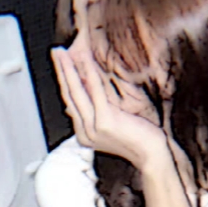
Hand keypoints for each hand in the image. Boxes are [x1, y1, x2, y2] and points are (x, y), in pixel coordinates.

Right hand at [52, 46, 166, 170]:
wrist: (152, 154)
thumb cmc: (138, 137)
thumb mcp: (111, 123)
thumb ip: (96, 110)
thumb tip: (81, 92)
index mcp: (84, 133)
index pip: (71, 102)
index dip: (64, 80)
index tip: (60, 62)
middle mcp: (85, 132)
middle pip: (69, 95)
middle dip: (61, 71)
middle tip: (56, 52)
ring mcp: (93, 129)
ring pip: (77, 92)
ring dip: (69, 69)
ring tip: (63, 52)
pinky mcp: (105, 122)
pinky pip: (95, 92)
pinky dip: (89, 73)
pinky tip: (84, 59)